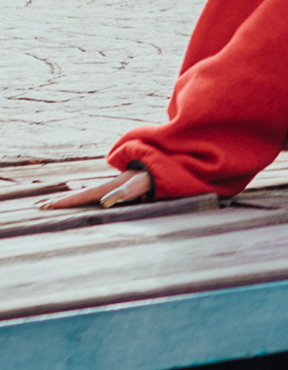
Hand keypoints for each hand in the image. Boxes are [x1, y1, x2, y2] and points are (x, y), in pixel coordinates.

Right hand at [39, 164, 153, 210]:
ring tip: (54, 203)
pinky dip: (85, 199)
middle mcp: (108, 185)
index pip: (80, 196)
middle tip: (39, 206)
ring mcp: (115, 185)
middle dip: (60, 201)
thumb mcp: (138, 186)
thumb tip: (103, 202)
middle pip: (80, 194)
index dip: (63, 202)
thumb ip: (123, 192)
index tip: (42, 206)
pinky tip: (84, 200)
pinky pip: (99, 195)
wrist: (167, 163)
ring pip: (88, 194)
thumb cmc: (153, 177)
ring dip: (71, 200)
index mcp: (108, 186)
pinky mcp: (122, 187)